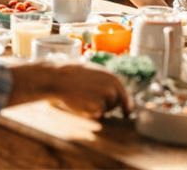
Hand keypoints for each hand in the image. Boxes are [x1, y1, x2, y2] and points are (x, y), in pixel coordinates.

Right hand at [8, 62, 130, 118]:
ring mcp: (106, 97)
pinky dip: (91, 112)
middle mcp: (113, 86)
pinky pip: (98, 114)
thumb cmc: (73, 75)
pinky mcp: (98, 106)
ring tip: (84, 98)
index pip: (125, 95)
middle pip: (116, 104)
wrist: (59, 78)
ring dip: (98, 108)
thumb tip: (115, 93)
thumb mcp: (93, 72)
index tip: (127, 113)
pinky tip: (81, 103)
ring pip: (107, 109)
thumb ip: (106, 81)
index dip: (127, 105)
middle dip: (108, 106)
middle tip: (92, 100)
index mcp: (112, 77)